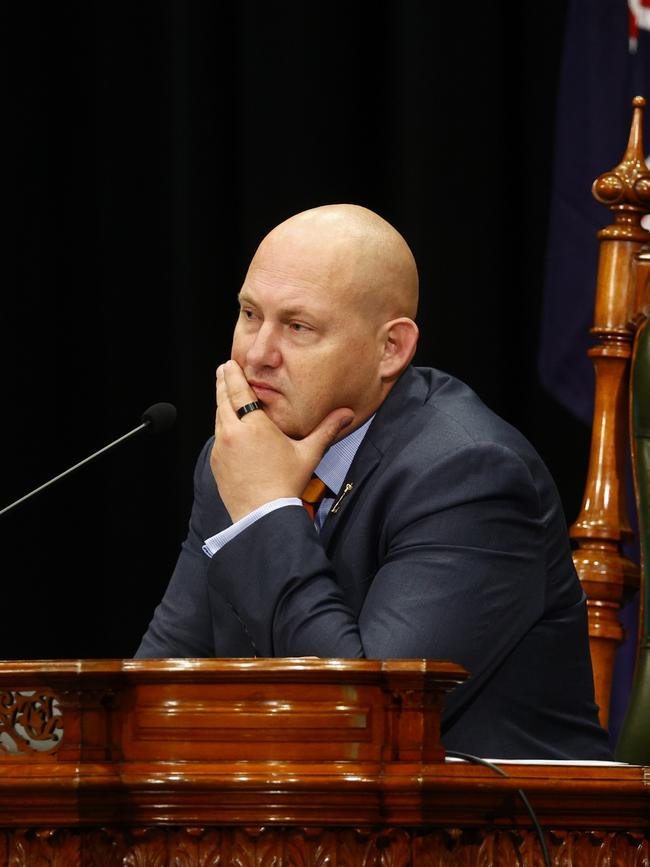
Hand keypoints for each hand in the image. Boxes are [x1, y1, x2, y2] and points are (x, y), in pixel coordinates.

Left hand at [211, 360, 353, 521]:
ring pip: (218, 418)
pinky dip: (221, 426)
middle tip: (223, 370)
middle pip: (223, 400)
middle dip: (223, 383)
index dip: (233, 375)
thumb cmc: (286, 484)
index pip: (239, 391)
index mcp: (254, 426)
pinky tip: (228, 426)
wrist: (263, 515)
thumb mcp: (309, 453)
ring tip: (225, 395)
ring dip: (221, 404)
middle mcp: (233, 433)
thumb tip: (346, 413)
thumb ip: (326, 430)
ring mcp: (221, 448)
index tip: (229, 364)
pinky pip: (217, 437)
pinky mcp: (216, 462)